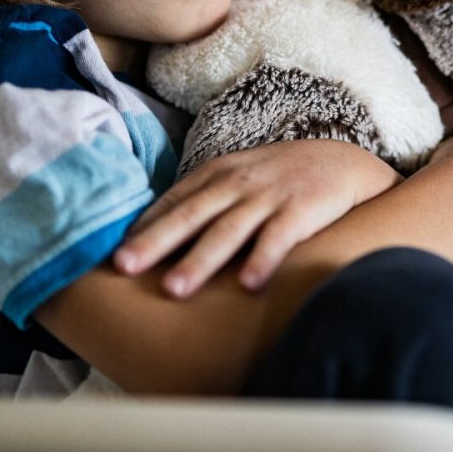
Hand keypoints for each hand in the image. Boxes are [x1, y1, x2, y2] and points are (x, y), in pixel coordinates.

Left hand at [113, 139, 402, 296]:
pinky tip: (248, 284)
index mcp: (216, 175)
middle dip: (155, 242)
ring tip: (174, 288)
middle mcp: (237, 184)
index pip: (172, 202)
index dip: (142, 228)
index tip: (109, 256)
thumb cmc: (280, 180)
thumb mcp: (237, 179)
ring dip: (200, 260)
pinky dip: (263, 260)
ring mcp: (269, 196)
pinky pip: (279, 238)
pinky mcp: (302, 210)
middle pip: (190, 216)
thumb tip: (149, 239)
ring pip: (228, 231)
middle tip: (124, 267)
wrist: (344, 163)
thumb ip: (201, 202)